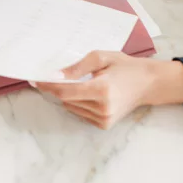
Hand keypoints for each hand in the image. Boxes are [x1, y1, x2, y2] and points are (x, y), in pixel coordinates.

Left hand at [33, 52, 182, 129]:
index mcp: (102, 90)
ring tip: (84, 82)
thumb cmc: (125, 66)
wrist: (148, 83)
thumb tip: (55, 76)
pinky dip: (78, 102)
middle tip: (54, 75)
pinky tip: (89, 92)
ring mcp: (104, 119)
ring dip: (69, 95)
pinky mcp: (104, 125)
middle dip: (57, 88)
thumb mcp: (101, 57)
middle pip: (66, 100)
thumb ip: (77, 67)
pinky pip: (80, 112)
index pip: (66, 92)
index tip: (35, 79)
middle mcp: (103, 108)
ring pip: (71, 107)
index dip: (48, 86)